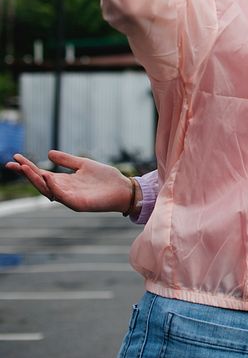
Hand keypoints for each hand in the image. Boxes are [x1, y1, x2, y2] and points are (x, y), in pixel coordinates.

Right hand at [5, 151, 132, 212]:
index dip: (28, 167)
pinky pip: (63, 196)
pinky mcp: (78, 204)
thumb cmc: (105, 178)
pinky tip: (48, 176)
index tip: (15, 158)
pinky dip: (54, 186)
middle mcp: (64, 190)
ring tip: (26, 168)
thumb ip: (67, 160)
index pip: (41, 174)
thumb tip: (49, 153)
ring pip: (48, 190)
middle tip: (13, 164)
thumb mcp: (84, 164)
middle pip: (40, 182)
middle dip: (26, 173)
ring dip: (36, 179)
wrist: (124, 188)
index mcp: (64, 181)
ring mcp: (70, 198)